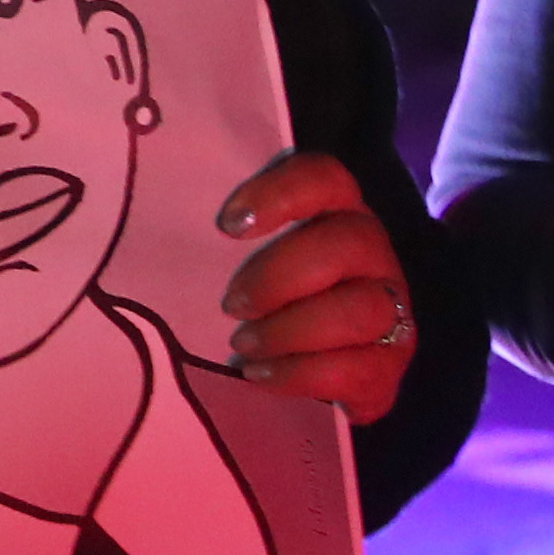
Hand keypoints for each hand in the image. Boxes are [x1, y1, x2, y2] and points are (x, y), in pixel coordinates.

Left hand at [214, 152, 414, 420]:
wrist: (296, 376)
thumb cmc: (254, 304)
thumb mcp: (234, 265)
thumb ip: (218, 243)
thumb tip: (164, 228)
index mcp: (333, 213)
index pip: (326, 178)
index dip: (282, 193)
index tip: (228, 226)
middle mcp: (370, 252)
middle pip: (347, 242)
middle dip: (279, 276)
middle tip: (231, 305)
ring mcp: (389, 307)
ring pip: (362, 308)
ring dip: (292, 330)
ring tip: (243, 346)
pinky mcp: (389, 363)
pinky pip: (361, 368)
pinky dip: (303, 374)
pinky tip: (261, 375)